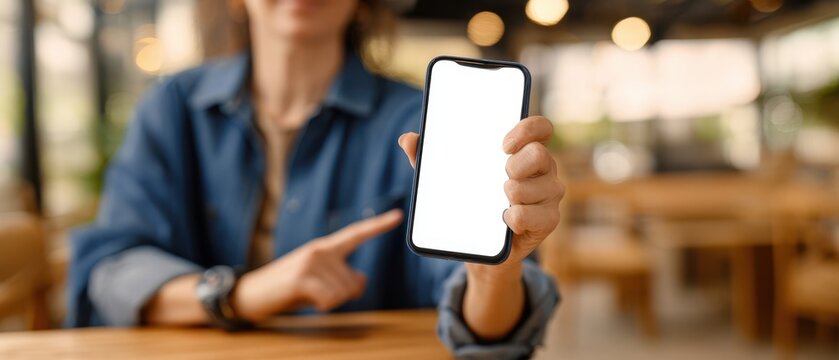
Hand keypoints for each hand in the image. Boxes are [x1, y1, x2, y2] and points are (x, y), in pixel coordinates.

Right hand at [231, 209, 402, 321]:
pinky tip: (306, 299)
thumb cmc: (287, 289)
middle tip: (314, 292)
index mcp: (325, 247)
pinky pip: (331, 299)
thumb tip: (362, 280)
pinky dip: (322, 305)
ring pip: (343, 293)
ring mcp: (311, 262)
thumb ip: (342, 278)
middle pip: (354, 282)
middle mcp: (320, 250)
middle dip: (340, 295)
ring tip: (306, 294)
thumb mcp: (318, 281)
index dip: (378, 225)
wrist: (251, 294)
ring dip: (328, 301)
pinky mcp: (303, 277)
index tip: (398, 216)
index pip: (356, 234)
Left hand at [398, 115, 563, 267]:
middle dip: (516, 166)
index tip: (503, 144)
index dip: (526, 129)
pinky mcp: (548, 220)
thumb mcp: (446, 181)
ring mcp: (549, 194)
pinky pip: (532, 215)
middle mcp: (543, 168)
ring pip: (537, 187)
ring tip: (499, 204)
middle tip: (499, 179)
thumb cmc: (469, 203)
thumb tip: (406, 138)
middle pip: (540, 154)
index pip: (539, 127)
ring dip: (512, 195)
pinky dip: (515, 218)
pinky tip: (504, 221)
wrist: (480, 249)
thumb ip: (428, 158)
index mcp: (523, 150)